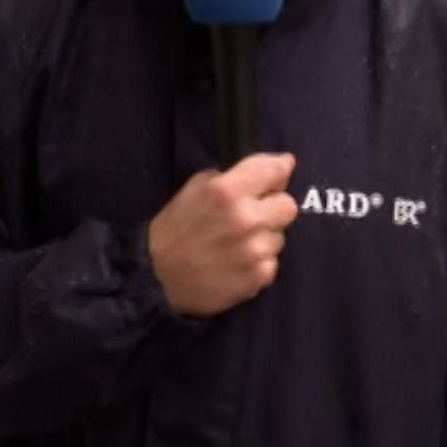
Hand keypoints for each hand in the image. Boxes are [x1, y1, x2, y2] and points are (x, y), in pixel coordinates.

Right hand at [147, 153, 298, 317]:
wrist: (158, 277)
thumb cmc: (175, 228)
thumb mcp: (195, 188)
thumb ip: (232, 177)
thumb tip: (274, 168)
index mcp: (228, 191)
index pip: (276, 170)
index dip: (279, 170)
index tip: (277, 174)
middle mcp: (247, 218)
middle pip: (288, 205)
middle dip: (273, 207)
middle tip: (253, 215)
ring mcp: (256, 250)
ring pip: (280, 236)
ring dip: (263, 237)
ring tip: (237, 244)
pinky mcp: (259, 276)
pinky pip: (272, 262)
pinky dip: (258, 263)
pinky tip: (237, 263)